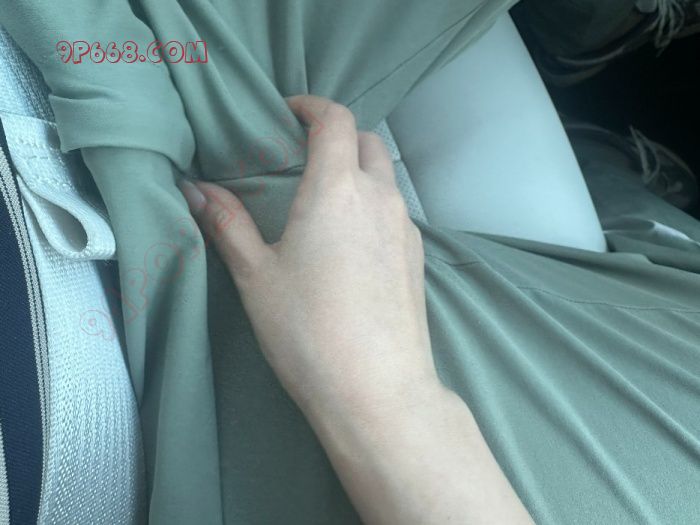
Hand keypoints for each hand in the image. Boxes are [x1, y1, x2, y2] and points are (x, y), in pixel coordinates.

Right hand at [179, 94, 531, 524]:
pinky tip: (352, 241)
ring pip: (386, 178)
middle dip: (338, 136)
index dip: (312, 105)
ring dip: (359, 172)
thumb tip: (196, 189)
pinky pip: (396, 212)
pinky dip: (374, 205)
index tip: (290, 111)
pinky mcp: (418, 258)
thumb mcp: (256, 275)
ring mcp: (405, 228)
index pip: (335, 119)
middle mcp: (380, 198)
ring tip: (325, 199)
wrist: (376, 388)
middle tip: (304, 155)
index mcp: (337, 189)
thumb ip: (227, 224)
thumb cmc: (306, 328)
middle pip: (367, 142)